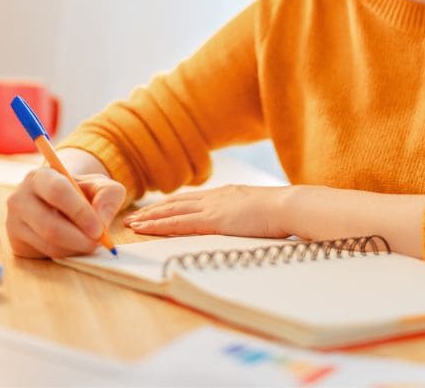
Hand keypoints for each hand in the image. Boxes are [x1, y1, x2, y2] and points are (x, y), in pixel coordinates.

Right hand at [5, 167, 125, 257]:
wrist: (58, 204)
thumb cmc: (80, 192)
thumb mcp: (99, 185)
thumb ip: (108, 196)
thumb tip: (101, 220)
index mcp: (40, 176)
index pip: (57, 192)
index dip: (80, 212)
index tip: (99, 229)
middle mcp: (20, 198)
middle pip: (49, 225)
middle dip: (79, 239)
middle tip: (97, 243)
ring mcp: (14, 222)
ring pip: (48, 244)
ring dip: (75, 249)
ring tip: (88, 243)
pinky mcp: (16, 243)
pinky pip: (44, 254)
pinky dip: (66, 254)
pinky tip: (73, 246)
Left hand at [122, 185, 293, 238]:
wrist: (291, 206)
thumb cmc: (285, 213)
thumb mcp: (264, 212)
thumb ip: (251, 216)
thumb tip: (252, 224)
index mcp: (228, 195)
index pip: (194, 200)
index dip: (174, 205)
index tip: (159, 210)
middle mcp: (216, 197)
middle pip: (178, 203)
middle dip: (156, 210)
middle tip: (135, 216)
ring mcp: (213, 207)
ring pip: (172, 211)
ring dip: (150, 218)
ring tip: (132, 223)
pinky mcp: (212, 220)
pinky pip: (178, 223)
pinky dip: (159, 225)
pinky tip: (145, 229)